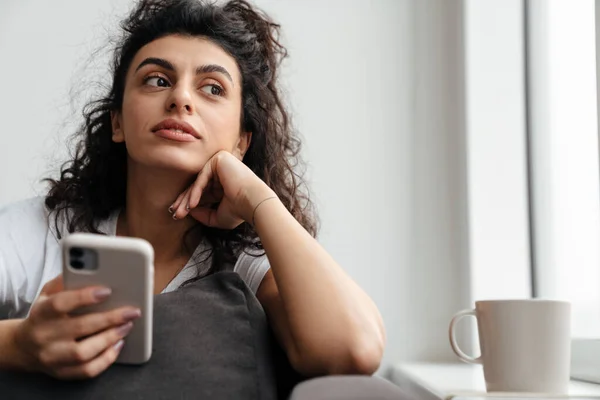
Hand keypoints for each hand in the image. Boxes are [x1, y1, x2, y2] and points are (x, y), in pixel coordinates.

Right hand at [14, 275, 140, 379]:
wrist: (23, 346)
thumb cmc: (44, 315)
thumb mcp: (48, 293)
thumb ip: (67, 281)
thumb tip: (93, 269)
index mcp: (41, 313)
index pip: (61, 303)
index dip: (84, 297)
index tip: (107, 291)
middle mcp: (44, 336)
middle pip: (79, 328)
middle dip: (110, 318)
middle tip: (131, 311)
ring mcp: (52, 358)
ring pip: (84, 353)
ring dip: (110, 339)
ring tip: (127, 326)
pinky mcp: (61, 373)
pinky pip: (87, 371)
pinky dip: (106, 359)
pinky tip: (118, 344)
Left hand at [170, 151, 275, 228]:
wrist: (254, 203)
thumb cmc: (240, 211)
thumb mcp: (218, 216)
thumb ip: (203, 214)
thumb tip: (189, 211)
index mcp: (222, 183)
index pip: (201, 191)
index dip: (189, 203)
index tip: (178, 214)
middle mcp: (221, 171)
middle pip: (197, 186)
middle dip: (184, 202)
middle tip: (175, 213)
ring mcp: (221, 163)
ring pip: (198, 182)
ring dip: (187, 199)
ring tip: (180, 212)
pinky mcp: (219, 159)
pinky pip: (203, 177)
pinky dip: (196, 191)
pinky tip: (191, 205)